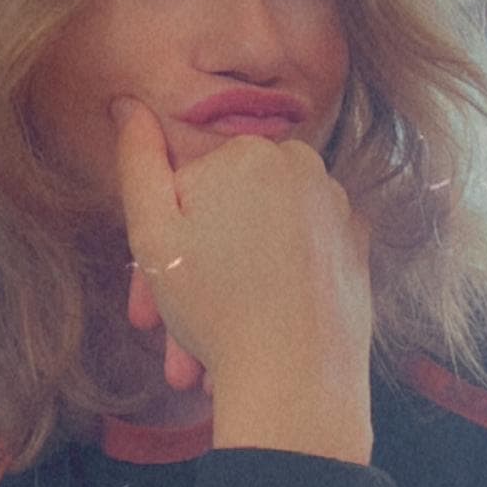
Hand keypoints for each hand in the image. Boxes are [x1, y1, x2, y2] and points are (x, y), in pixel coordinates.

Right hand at [111, 97, 373, 462]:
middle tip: (170, 339)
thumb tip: (128, 103)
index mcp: (251, 151)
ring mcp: (338, 207)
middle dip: (192, 278)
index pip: (188, 188)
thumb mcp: (152, 233)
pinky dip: (273, 290)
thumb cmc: (215, 307)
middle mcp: (304, 166)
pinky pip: (299, 260)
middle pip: (227, 217)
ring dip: (228, 292)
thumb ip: (137, 161)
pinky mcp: (358, 247)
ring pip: (261, 243)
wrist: (297, 382)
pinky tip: (251, 339)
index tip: (144, 306)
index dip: (158, 248)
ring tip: (205, 359)